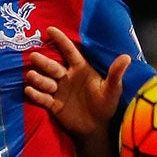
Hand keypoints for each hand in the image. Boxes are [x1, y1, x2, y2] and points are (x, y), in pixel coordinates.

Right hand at [23, 26, 130, 140]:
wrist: (97, 127)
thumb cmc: (106, 105)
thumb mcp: (112, 89)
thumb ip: (115, 73)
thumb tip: (127, 57)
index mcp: (80, 69)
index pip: (69, 51)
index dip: (61, 40)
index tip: (50, 29)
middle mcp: (66, 76)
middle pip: (52, 66)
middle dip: (43, 62)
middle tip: (34, 56)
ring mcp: (58, 90)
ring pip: (45, 81)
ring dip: (38, 78)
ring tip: (32, 75)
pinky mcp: (53, 104)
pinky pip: (42, 98)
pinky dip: (35, 94)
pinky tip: (29, 90)